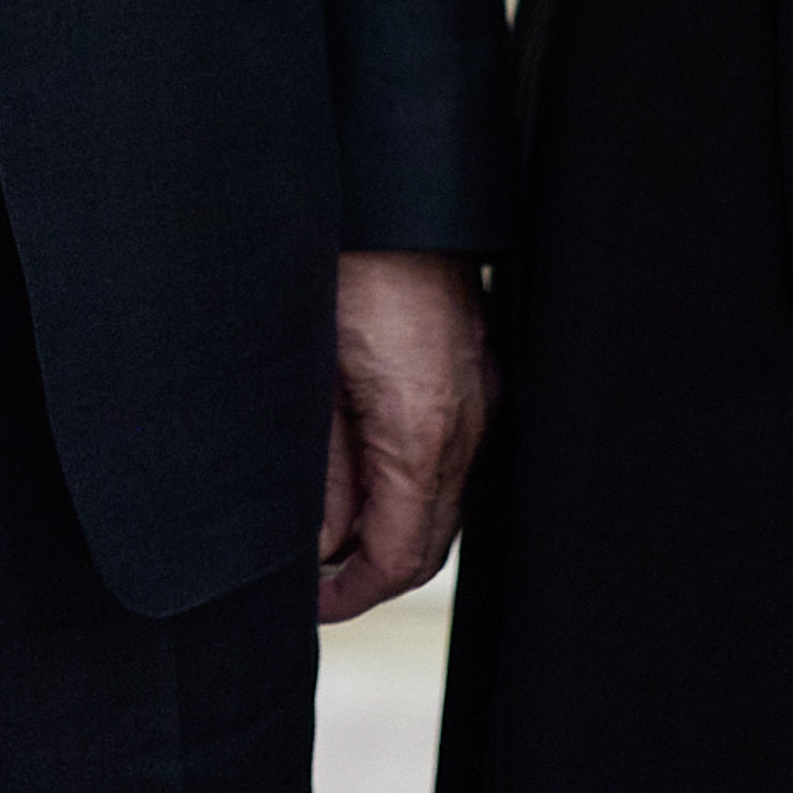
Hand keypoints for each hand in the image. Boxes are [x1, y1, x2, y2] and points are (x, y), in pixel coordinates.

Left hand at [317, 247, 490, 621]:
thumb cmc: (343, 264)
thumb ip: (322, 468)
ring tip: (328, 532)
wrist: (393, 188)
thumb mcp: (310, 374)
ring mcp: (482, 394)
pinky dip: (410, 484)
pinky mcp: (476, 371)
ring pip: (442, 499)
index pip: (401, 555)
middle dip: (372, 571)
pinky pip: (451, 455)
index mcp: (424, 427)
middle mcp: (470, 419)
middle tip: (312, 581)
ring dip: (391, 528)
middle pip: (430, 538)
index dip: (353, 592)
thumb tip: (321, 542)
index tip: (312, 603)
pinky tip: (362, 474)